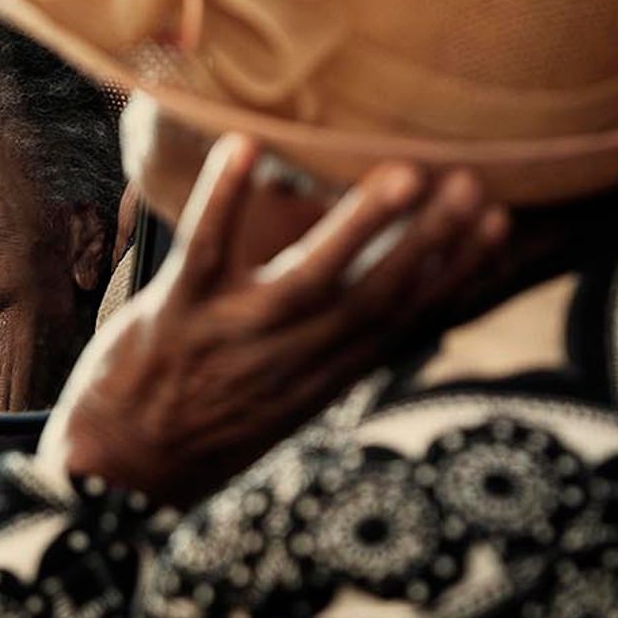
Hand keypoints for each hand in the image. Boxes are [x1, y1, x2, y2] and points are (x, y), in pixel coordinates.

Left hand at [41, 138, 507, 508]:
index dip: (453, 273)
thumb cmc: (207, 425)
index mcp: (322, 378)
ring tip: (401, 173)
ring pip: (307, 280)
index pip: (401, 320)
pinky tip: (245, 145)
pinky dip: (225, 200)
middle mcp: (288, 359)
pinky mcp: (175, 314)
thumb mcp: (288, 403)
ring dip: (356, 226)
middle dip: (426, 242)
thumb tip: (389, 303)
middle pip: (372, 298)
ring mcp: (232, 335)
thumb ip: (336, 351)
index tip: (497, 223)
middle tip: (471, 184)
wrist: (120, 472)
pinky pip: (204, 250)